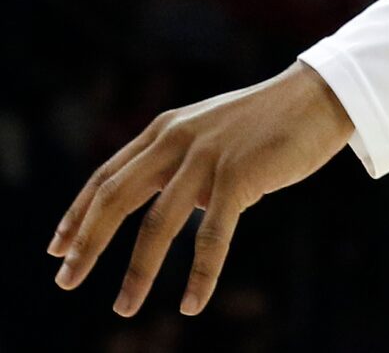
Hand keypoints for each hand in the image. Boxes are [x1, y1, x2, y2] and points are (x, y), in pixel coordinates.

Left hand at [46, 60, 353, 318]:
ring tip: (123, 307)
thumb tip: (170, 211)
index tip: (56, 249)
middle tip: (65, 280)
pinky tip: (191, 303)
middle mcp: (178, 139)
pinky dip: (200, 274)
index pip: (108, 175)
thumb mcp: (211, 133)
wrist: (317, 96)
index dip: (78, 213)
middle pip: (117, 197)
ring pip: (158, 224)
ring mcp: (208, 156)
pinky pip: (212, 236)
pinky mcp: (239, 175)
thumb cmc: (266, 121)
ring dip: (137, 271)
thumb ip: (183, 164)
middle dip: (88, 243)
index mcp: (167, 129)